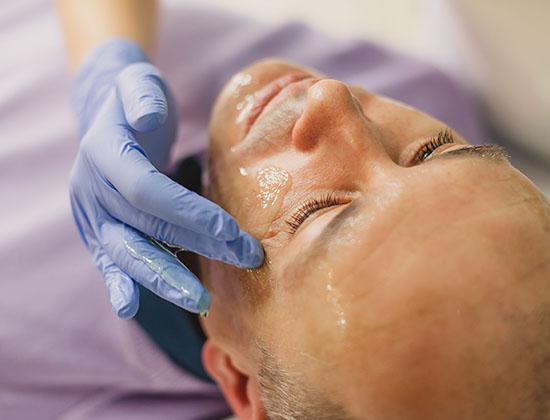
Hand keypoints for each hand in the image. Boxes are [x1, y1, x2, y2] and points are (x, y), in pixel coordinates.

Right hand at [70, 39, 263, 318]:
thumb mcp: (138, 82)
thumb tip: (149, 114)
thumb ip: (141, 94)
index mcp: (102, 152)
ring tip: (201, 302)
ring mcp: (91, 214)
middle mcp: (91, 188)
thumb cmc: (133, 98)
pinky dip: (119, 283)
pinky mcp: (99, 230)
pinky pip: (109, 260)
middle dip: (196, 245)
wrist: (106, 116)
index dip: (187, 211)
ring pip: (127, 252)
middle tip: (244, 258)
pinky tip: (129, 308)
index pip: (147, 190)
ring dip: (165, 278)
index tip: (230, 229)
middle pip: (145, 226)